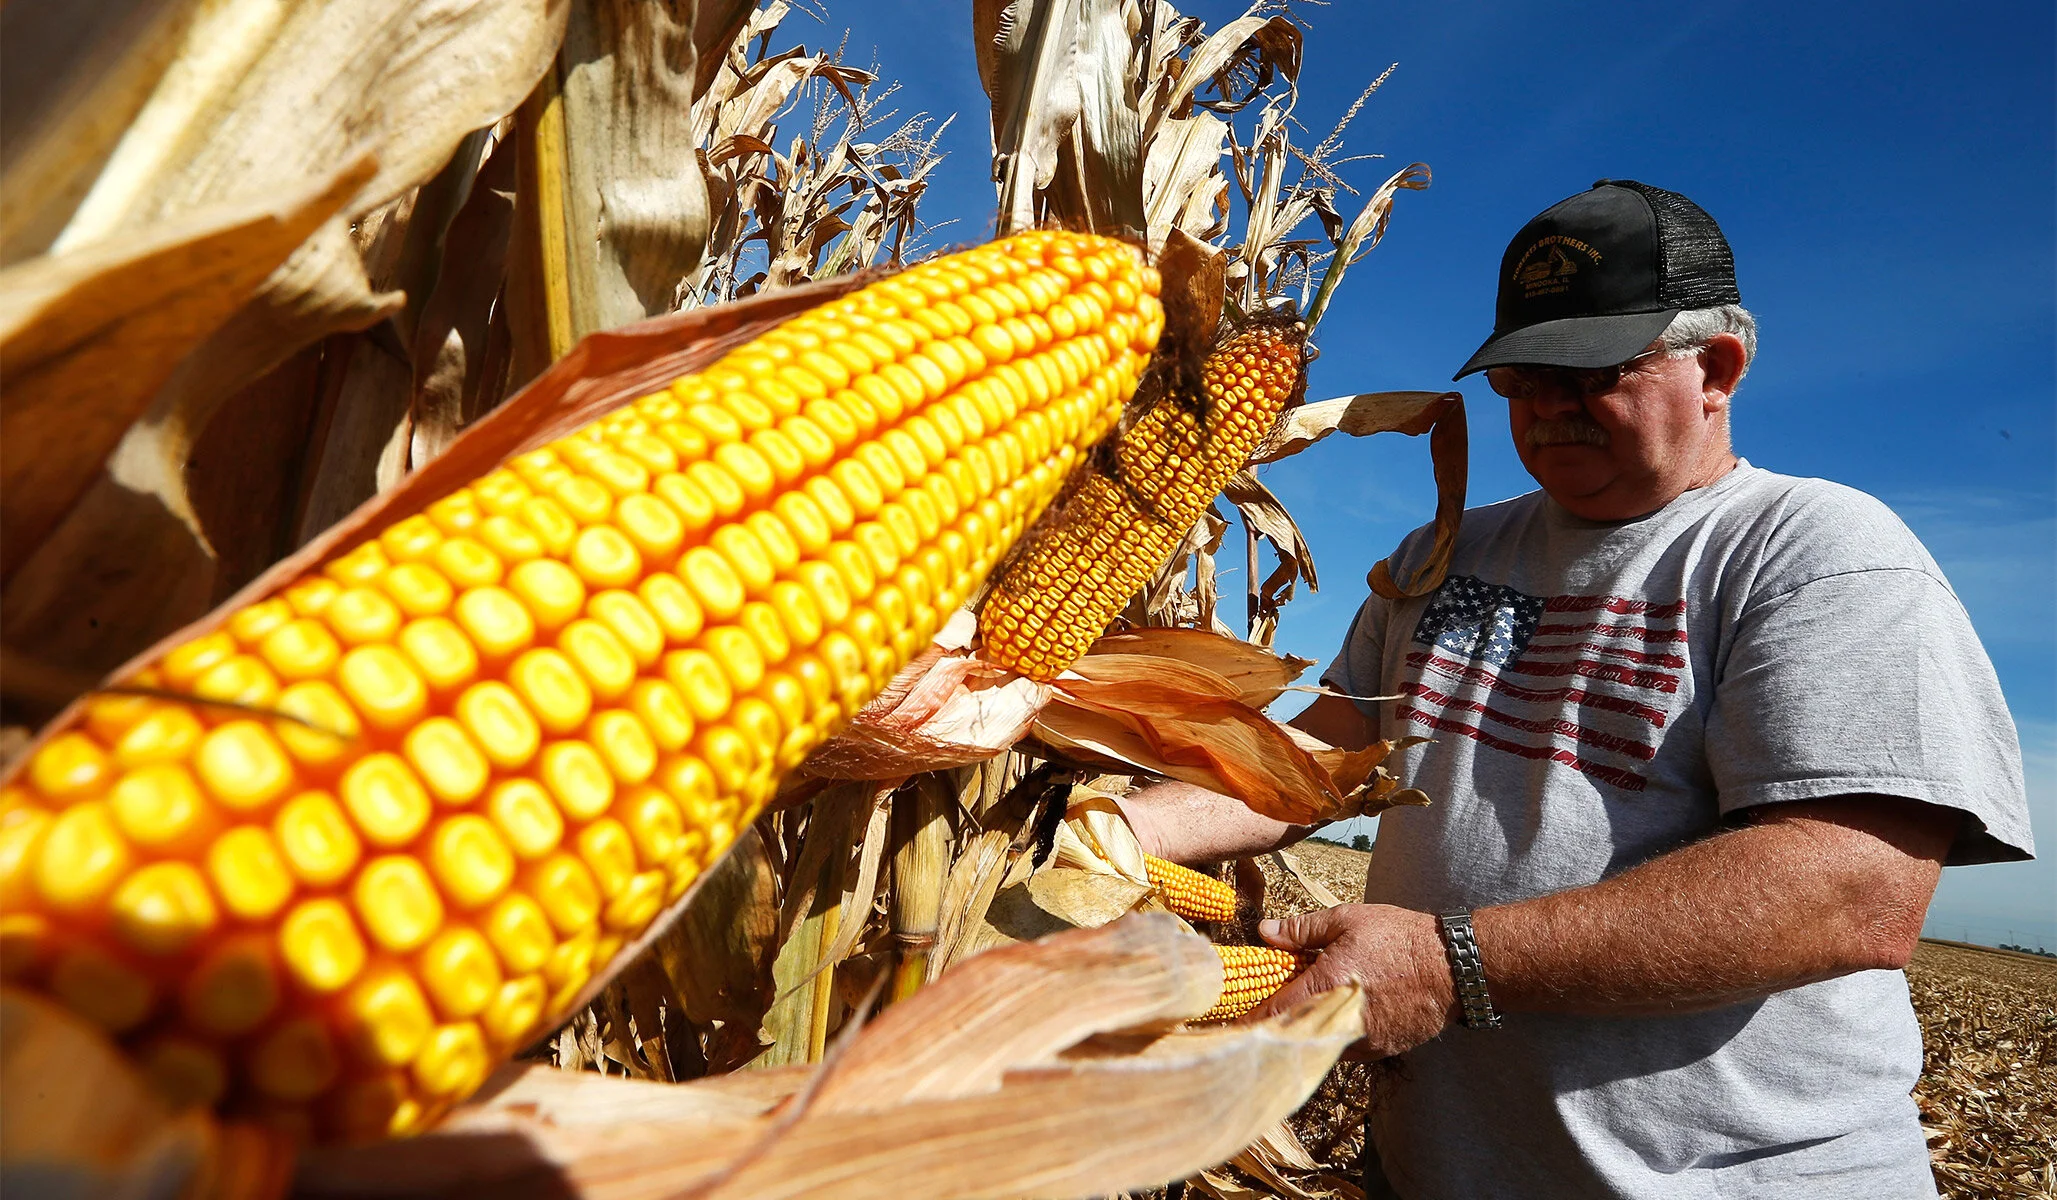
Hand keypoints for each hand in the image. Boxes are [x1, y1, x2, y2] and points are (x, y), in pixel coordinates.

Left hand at [1250, 904, 1455, 1058]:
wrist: (1454, 966)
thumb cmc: (1400, 938)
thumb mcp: (1348, 920)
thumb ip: (1302, 930)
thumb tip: (1265, 933)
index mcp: (1326, 986)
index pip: (1274, 1012)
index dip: (1249, 1019)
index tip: (1231, 1022)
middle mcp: (1340, 1020)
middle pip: (1294, 1034)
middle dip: (1276, 1027)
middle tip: (1259, 1017)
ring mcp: (1363, 1040)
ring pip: (1320, 1043)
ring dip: (1306, 1031)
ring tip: (1299, 1011)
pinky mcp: (1383, 1050)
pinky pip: (1346, 1047)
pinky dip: (1334, 1034)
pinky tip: (1334, 1016)